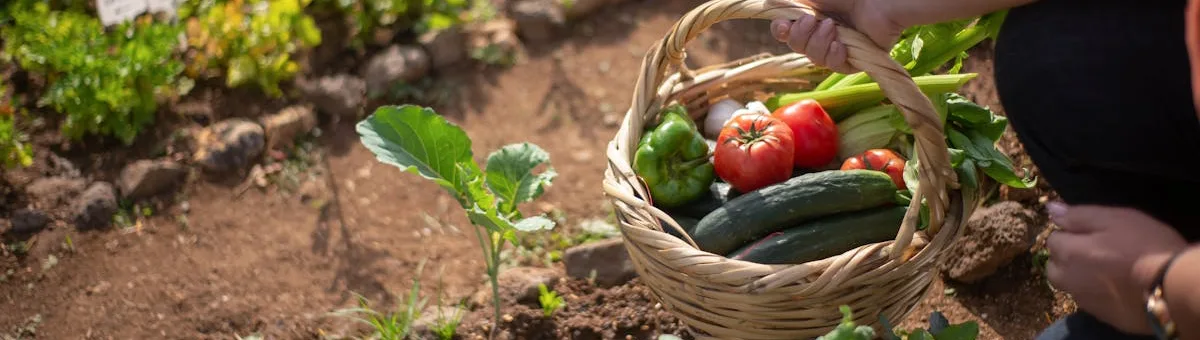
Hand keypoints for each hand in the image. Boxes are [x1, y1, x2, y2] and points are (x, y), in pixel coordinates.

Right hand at [769, 0, 904, 73]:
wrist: (882, 0)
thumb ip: (789, 0)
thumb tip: (767, 3)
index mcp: (813, 16)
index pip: (787, 31)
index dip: (781, 31)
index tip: (783, 26)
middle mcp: (824, 32)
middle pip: (797, 47)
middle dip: (800, 36)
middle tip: (813, 20)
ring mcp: (839, 47)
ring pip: (814, 59)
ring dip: (818, 43)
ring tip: (833, 27)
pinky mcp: (855, 60)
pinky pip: (834, 67)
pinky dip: (834, 55)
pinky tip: (842, 43)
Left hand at [1046, 202, 1187, 333]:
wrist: (1172, 287)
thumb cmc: (1145, 245)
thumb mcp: (1114, 219)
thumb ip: (1078, 215)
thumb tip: (1051, 208)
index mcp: (1069, 252)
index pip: (1052, 240)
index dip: (1070, 234)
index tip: (1089, 233)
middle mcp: (1069, 279)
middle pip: (1055, 266)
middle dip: (1066, 258)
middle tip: (1094, 251)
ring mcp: (1084, 300)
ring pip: (1069, 286)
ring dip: (1077, 276)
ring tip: (1104, 270)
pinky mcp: (1102, 315)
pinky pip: (1089, 301)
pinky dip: (1095, 293)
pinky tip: (1115, 287)